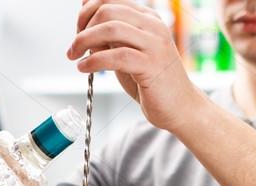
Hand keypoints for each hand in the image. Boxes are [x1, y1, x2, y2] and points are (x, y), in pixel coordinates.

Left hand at [67, 0, 209, 131]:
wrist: (180, 106)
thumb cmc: (153, 81)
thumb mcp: (127, 52)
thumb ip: (110, 37)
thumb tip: (83, 22)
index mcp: (148, 18)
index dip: (86, 11)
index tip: (78, 29)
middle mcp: (153, 26)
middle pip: (108, 10)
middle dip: (83, 26)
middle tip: (75, 45)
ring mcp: (155, 44)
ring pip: (111, 28)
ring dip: (83, 41)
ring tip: (75, 55)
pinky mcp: (152, 65)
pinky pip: (116, 56)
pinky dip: (93, 61)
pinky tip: (85, 68)